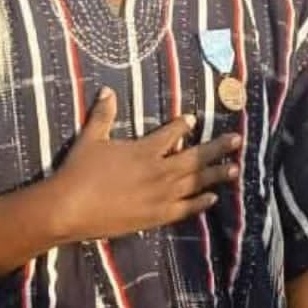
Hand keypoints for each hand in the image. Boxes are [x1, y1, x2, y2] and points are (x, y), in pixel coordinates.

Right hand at [54, 87, 241, 241]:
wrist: (70, 208)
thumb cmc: (78, 172)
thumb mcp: (90, 139)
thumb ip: (103, 115)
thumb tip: (107, 90)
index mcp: (144, 150)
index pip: (172, 133)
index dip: (183, 125)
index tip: (194, 119)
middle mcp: (159, 171)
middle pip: (194, 157)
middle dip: (217, 148)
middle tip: (237, 139)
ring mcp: (160, 196)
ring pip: (195, 183)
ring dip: (215, 175)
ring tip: (234, 169)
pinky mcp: (156, 216)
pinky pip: (185, 209)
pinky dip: (199, 203)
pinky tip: (212, 199)